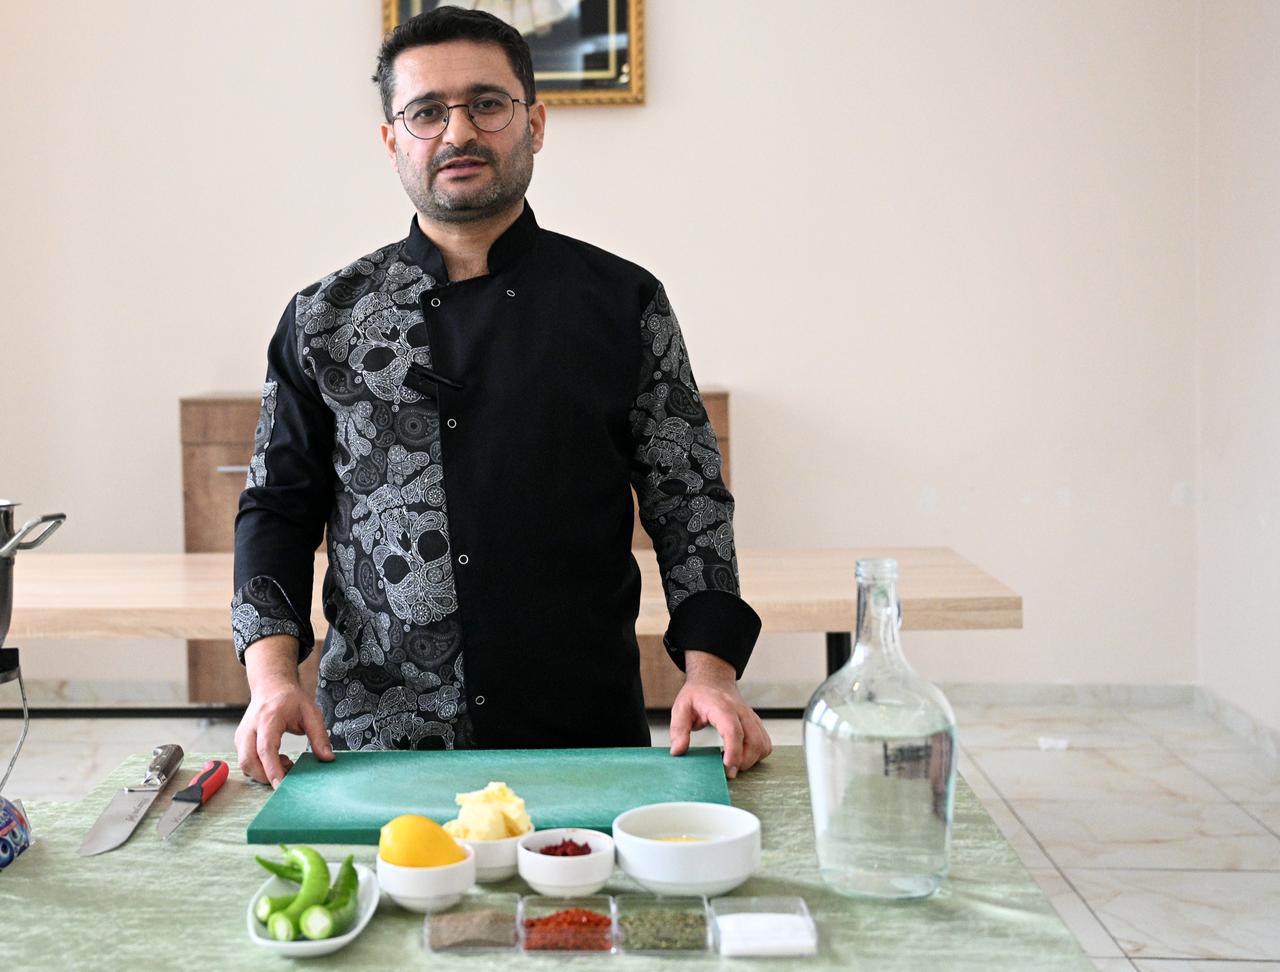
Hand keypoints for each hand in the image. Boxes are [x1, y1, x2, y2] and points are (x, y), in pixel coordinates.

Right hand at [236, 636, 333, 787]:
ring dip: (264, 772)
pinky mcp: (240, 741)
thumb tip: (327, 758)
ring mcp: (241, 735)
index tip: (281, 785)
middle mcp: (250, 728)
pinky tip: (278, 758)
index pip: (266, 749)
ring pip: (244, 764)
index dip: (272, 769)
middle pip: (248, 761)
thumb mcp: (311, 712)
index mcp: (268, 719)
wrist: (271, 686)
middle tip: (289, 775)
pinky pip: (246, 761)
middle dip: (265, 776)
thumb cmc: (291, 699)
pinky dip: (261, 767)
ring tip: (287, 762)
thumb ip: (320, 736)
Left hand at [668, 651, 771, 777]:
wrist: (714, 679)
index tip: (727, 767)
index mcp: (722, 707)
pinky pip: (765, 743)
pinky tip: (742, 755)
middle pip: (754, 741)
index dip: (733, 751)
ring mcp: (751, 718)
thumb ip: (678, 730)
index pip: (734, 731)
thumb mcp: (681, 707)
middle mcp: (741, 712)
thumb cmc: (698, 694)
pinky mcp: (756, 723)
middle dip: (743, 762)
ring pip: (762, 744)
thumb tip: (678, 752)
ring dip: (751, 760)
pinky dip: (757, 754)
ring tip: (732, 763)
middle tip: (726, 771)